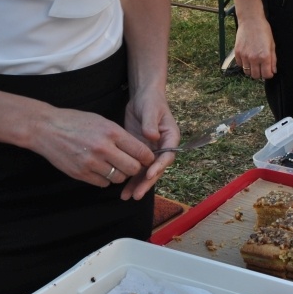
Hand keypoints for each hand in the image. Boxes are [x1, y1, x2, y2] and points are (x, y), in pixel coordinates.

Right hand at [33, 107, 158, 191]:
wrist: (47, 129)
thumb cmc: (76, 122)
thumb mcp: (102, 121)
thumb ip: (120, 136)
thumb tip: (138, 150)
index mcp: (112, 132)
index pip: (140, 151)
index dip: (147, 157)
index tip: (147, 159)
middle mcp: (104, 148)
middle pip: (133, 168)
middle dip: (135, 168)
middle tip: (131, 165)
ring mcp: (91, 163)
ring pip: (118, 178)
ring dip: (120, 174)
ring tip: (114, 166)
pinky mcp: (81, 174)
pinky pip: (103, 184)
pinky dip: (105, 179)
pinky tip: (100, 170)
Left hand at [121, 85, 178, 200]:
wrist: (143, 97)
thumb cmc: (150, 101)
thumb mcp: (151, 109)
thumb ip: (151, 123)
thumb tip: (151, 136)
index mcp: (171, 138)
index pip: (167, 156)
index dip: (159, 166)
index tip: (149, 174)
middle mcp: (163, 148)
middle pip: (156, 169)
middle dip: (146, 182)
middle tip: (136, 195)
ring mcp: (151, 152)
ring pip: (145, 172)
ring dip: (137, 185)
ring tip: (126, 197)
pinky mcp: (139, 152)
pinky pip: (135, 167)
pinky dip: (129, 177)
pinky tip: (122, 188)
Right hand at [232, 16, 275, 79]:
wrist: (251, 21)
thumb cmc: (263, 30)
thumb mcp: (272, 44)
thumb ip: (273, 59)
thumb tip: (273, 70)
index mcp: (264, 56)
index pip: (266, 75)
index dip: (268, 74)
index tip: (269, 71)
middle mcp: (254, 58)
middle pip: (255, 76)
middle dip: (260, 74)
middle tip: (261, 68)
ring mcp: (244, 56)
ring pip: (247, 72)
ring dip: (251, 70)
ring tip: (254, 63)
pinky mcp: (237, 53)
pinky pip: (240, 65)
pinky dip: (244, 64)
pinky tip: (248, 58)